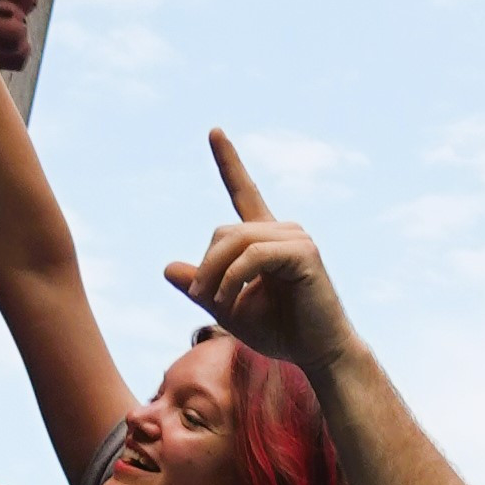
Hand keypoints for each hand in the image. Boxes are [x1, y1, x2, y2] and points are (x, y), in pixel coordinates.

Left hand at [167, 130, 354, 382]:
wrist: (317, 353)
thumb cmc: (279, 332)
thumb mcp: (228, 308)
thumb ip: (201, 287)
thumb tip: (167, 267)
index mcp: (266, 238)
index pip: (244, 191)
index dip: (229, 161)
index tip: (214, 131)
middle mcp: (283, 230)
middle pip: (223, 231)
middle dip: (205, 266)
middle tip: (201, 298)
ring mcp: (296, 238)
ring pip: (236, 242)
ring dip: (217, 276)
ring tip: (218, 305)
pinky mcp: (303, 253)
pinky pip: (253, 256)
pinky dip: (234, 280)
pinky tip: (233, 303)